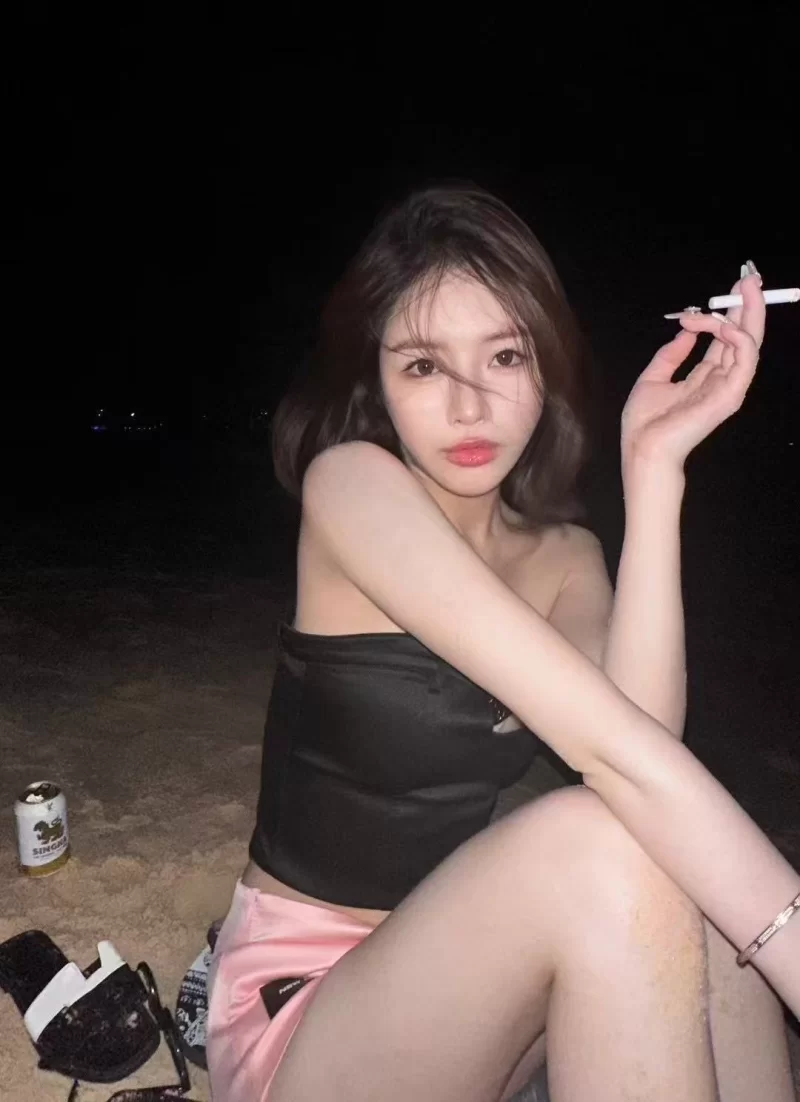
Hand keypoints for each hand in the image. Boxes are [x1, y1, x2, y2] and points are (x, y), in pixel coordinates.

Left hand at [621, 270, 764, 469]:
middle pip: (743, 336)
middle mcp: (722, 379)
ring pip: (749, 343)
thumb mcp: (653, 378)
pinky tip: (723, 323)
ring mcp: (729, 387)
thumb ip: (671, 355)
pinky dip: (737, 336)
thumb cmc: (644, 423)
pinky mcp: (731, 394)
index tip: (729, 287)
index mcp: (705, 376)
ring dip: (747, 313)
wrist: (642, 449)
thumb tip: (684, 332)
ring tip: (740, 290)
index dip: (729, 312)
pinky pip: (745, 358)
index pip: (726, 338)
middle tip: (750, 276)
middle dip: (749, 305)